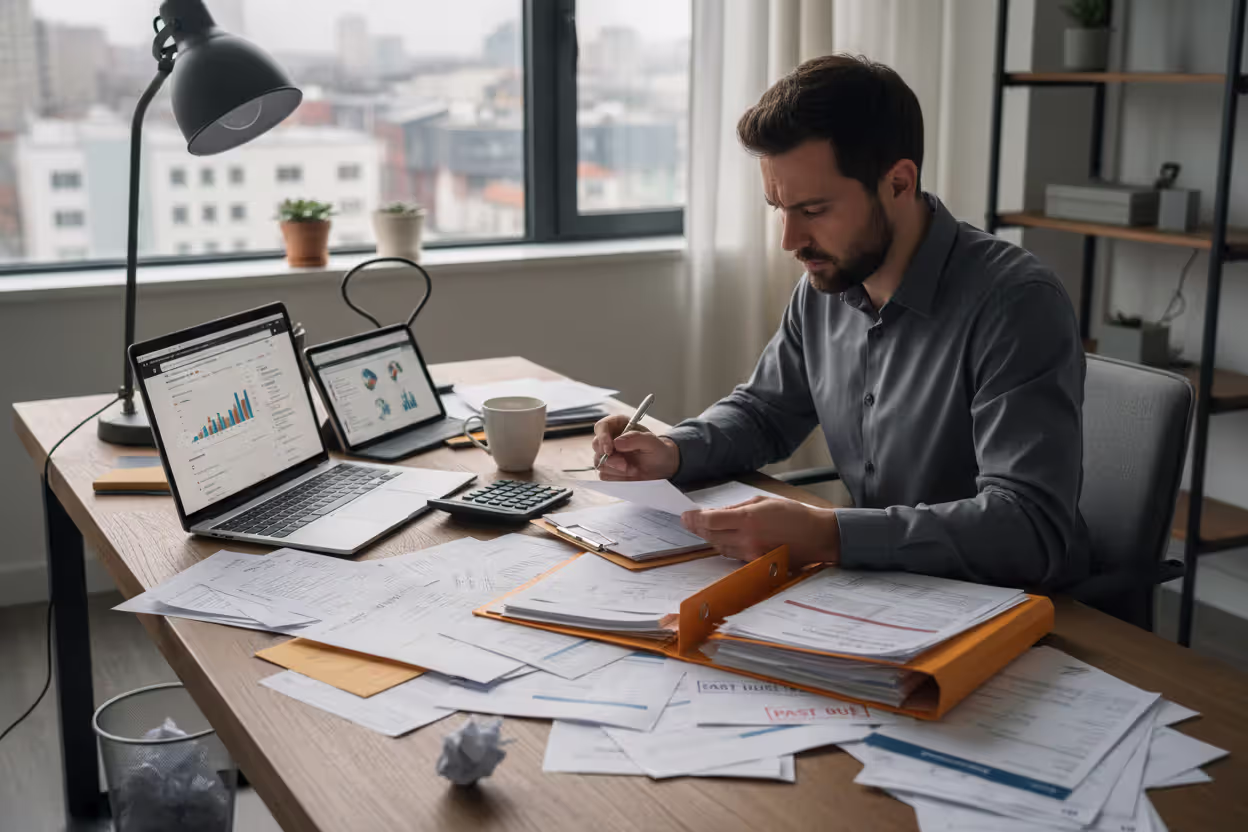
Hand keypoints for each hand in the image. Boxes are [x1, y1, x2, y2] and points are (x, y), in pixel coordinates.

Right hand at [591, 415, 680, 480]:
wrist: (662, 468)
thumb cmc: (657, 450)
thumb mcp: (652, 442)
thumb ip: (635, 438)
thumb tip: (616, 442)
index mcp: (618, 426)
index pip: (601, 427)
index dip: (602, 437)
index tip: (610, 449)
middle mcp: (610, 439)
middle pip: (596, 445)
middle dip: (609, 458)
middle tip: (625, 464)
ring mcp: (608, 455)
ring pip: (598, 462)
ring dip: (615, 469)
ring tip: (633, 469)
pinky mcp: (609, 469)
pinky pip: (604, 475)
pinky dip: (617, 477)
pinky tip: (629, 474)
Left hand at [681, 497, 839, 566]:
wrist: (817, 537)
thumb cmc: (794, 515)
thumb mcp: (764, 502)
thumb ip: (738, 507)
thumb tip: (718, 512)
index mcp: (748, 520)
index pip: (711, 521)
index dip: (694, 519)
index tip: (685, 516)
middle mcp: (747, 539)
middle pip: (711, 536)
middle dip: (698, 528)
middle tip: (689, 521)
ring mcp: (751, 555)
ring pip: (720, 547)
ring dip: (710, 537)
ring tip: (704, 528)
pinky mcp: (756, 564)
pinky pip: (733, 555)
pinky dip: (725, 546)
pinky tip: (723, 538)